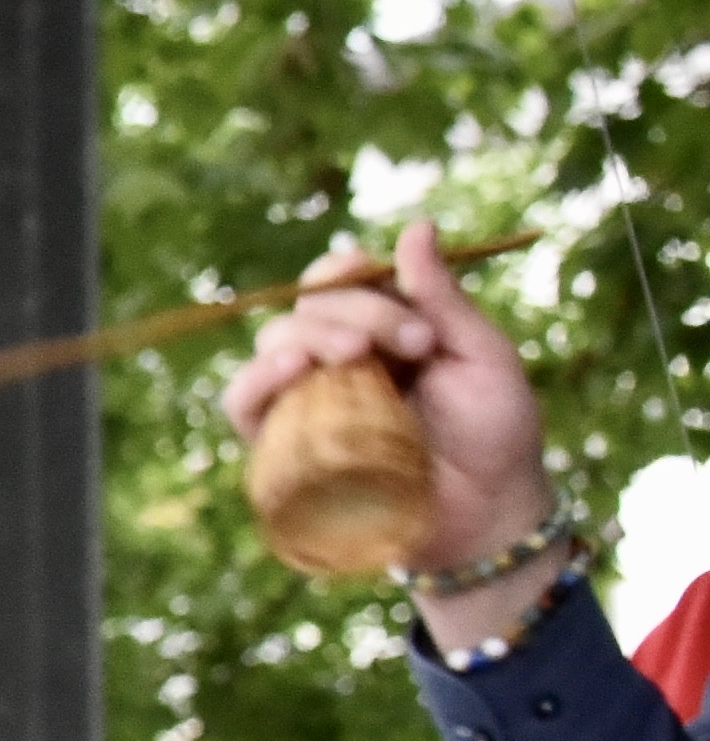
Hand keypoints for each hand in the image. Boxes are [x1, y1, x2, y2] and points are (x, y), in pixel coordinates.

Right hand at [223, 220, 552, 602]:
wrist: (487, 514)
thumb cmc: (496, 434)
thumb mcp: (482, 355)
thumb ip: (444, 297)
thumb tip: (416, 225)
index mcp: (383, 325)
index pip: (341, 278)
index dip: (358, 278)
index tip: (418, 320)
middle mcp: (339, 356)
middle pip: (309, 306)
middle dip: (356, 312)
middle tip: (415, 347)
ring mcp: (309, 398)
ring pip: (274, 343)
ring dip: (310, 338)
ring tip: (356, 359)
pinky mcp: (286, 444)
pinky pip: (244, 403)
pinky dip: (257, 381)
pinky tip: (289, 374)